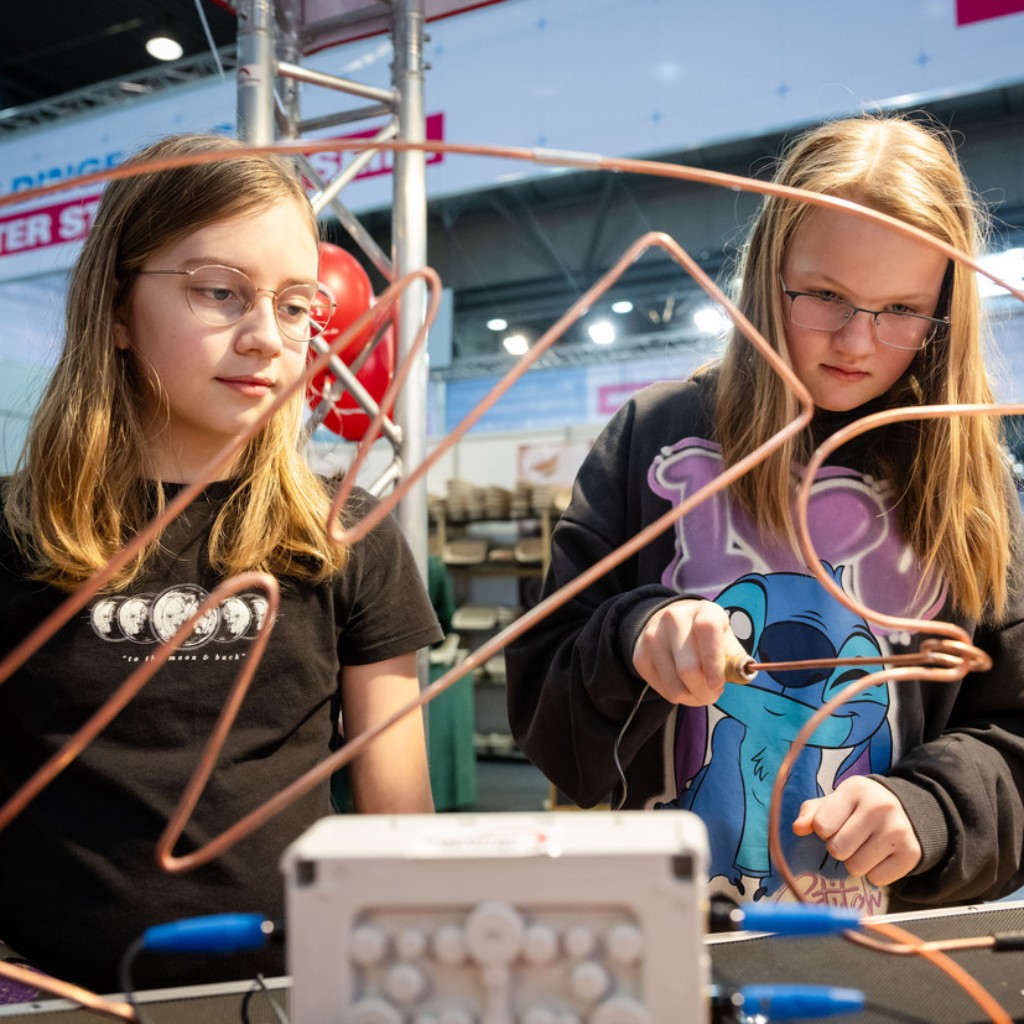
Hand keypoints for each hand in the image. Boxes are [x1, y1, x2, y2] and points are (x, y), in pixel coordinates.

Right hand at [632, 598, 748, 705]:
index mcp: (702, 610)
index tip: (718, 684)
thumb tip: (744, 674)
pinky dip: (677, 696)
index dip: (713, 660)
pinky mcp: (640, 656)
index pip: (707, 630)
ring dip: (692, 698)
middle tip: (713, 694)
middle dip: (705, 691)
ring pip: (674, 685)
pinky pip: (662, 689)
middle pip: (688, 668)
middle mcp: (674, 619)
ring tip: (699, 692)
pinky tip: (683, 686)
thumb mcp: (724, 637)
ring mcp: (653, 637)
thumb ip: (736, 657)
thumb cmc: (705, 635)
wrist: (668, 623)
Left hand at [792, 776, 921, 886]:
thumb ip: (810, 813)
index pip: (821, 826)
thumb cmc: (857, 808)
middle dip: (837, 848)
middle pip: (837, 849)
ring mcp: (898, 830)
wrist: (903, 811)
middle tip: (849, 838)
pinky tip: (880, 856)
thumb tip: (798, 828)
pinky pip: (877, 879)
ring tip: (864, 846)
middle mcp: (880, 807)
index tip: (834, 824)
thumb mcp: (833, 802)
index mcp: (855, 789)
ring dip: (854, 862)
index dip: (822, 830)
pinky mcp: (911, 853)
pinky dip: (874, 873)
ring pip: (856, 867)